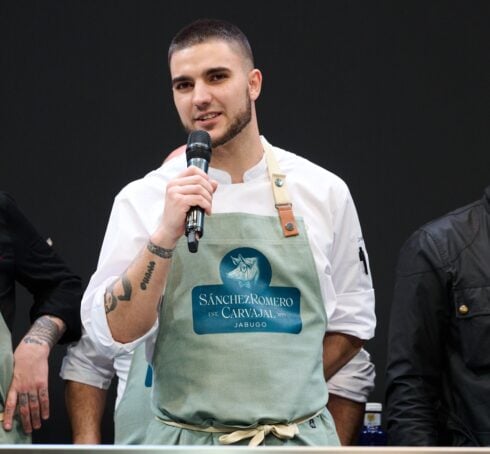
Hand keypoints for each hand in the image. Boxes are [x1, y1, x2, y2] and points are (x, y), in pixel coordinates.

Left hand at [3, 315, 63, 433]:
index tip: (8, 426)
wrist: (33, 350)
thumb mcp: (11, 373)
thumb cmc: (21, 359)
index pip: (10, 404)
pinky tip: (46, 415)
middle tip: (27, 430)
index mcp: (14, 385)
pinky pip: (44, 398)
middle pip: (24, 408)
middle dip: (26, 421)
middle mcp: (23, 388)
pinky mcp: (43, 383)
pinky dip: (45, 408)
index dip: (9, 416)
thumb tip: (11, 397)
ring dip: (36, 417)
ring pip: (34, 405)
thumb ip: (12, 385)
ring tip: (36, 426)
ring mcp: (34, 386)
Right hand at [153, 166, 217, 245]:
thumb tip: (215, 183)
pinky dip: (207, 205)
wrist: (169, 229)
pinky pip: (199, 199)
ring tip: (208, 207)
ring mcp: (175, 192)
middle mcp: (173, 184)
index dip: (204, 176)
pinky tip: (207, 211)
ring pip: (200, 189)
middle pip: (199, 179)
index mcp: (174, 181)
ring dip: (209, 199)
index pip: (192, 169)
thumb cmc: (180, 215)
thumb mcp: (190, 199)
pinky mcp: (179, 201)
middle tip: (210, 200)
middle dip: (209, 189)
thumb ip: (201, 189)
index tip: (209, 186)